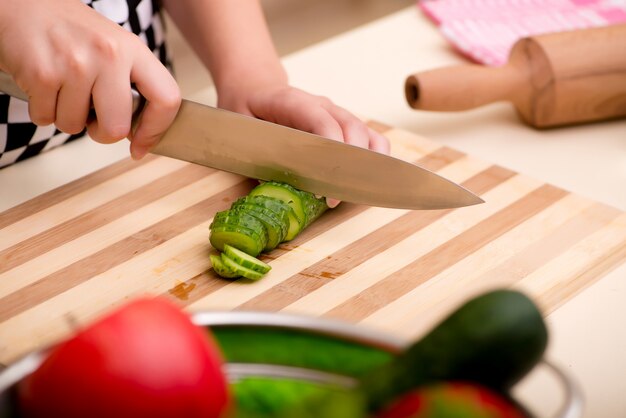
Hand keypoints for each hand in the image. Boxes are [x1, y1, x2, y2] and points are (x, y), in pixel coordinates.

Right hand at [0, 0, 180, 158]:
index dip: (155, 131)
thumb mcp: (114, 46)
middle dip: (102, 133)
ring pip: (75, 126)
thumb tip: (141, 131)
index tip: (142, 144)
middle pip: (117, 128)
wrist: (22, 4)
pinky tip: (43, 84)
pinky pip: (46, 119)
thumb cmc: (71, 31)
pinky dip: (42, 110)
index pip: (166, 98)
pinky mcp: (43, 74)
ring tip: (63, 88)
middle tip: (93, 118)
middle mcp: (109, 55)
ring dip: (66, 116)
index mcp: (133, 49)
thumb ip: (131, 83)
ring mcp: (75, 64)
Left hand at [218, 84, 390, 207]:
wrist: (255, 88)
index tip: (327, 183)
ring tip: (349, 194)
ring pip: (366, 134)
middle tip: (333, 198)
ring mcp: (336, 113)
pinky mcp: (344, 125)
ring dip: (366, 165)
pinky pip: (369, 139)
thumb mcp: (239, 129)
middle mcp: (321, 104)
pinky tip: (362, 183)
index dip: (330, 151)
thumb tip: (276, 190)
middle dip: (349, 166)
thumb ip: (256, 155)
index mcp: (292, 101)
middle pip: (351, 129)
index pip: (322, 122)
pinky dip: (373, 160)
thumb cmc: (246, 109)